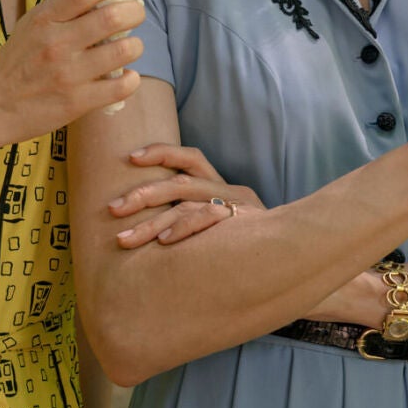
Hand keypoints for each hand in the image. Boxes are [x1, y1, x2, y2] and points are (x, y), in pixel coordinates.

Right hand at [0, 0, 144, 144]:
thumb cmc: (17, 61)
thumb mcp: (32, 25)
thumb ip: (64, 10)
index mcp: (44, 18)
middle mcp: (57, 43)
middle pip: (112, 17)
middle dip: (135, 11)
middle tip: (136, 14)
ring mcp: (68, 74)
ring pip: (124, 51)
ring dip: (136, 45)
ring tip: (131, 46)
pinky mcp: (77, 102)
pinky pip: (121, 87)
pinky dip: (131, 79)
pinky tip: (125, 76)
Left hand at [109, 143, 264, 247]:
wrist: (295, 255)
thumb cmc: (251, 243)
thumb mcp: (226, 224)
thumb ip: (198, 217)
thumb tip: (156, 224)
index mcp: (222, 185)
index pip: (191, 157)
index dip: (161, 152)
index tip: (131, 157)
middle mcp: (229, 191)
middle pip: (180, 182)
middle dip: (141, 194)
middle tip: (112, 208)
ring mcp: (236, 207)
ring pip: (186, 204)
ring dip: (150, 222)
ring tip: (124, 238)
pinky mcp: (241, 224)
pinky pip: (206, 220)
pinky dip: (182, 228)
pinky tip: (162, 241)